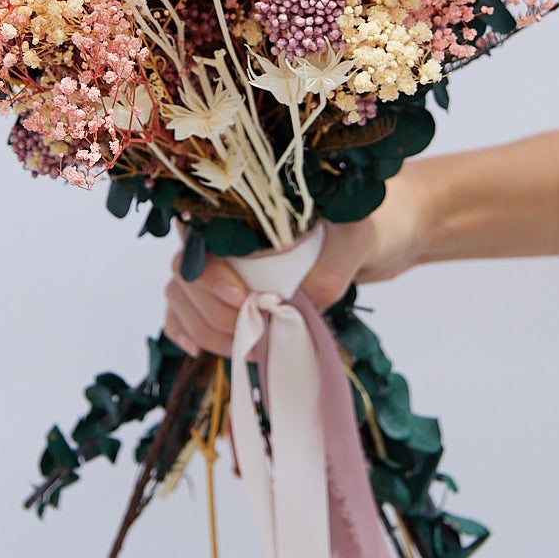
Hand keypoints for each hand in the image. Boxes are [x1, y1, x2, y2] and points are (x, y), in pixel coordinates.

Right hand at [161, 165, 437, 356]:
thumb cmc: (362, 224)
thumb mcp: (355, 239)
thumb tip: (296, 306)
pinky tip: (198, 350)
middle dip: (210, 311)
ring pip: (182, 295)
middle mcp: (223, 233)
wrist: (377, 235)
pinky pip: (186, 311)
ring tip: (243, 349)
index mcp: (243, 208)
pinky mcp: (226, 292)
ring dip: (204, 328)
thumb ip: (330, 269)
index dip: (209, 273)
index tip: (244, 300)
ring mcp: (221, 264)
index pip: (198, 235)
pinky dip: (185, 331)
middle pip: (186, 273)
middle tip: (251, 331)